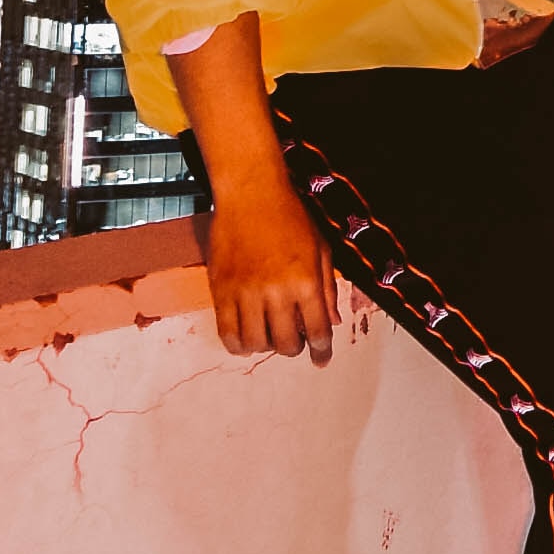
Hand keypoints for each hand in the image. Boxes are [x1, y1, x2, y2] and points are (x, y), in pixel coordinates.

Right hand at [206, 163, 339, 362]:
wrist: (251, 194)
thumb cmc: (289, 217)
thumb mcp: (320, 249)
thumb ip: (328, 288)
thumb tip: (333, 322)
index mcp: (305, 282)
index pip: (318, 331)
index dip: (322, 352)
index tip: (321, 359)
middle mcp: (276, 291)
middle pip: (287, 344)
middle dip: (295, 348)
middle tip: (295, 339)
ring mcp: (246, 293)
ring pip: (256, 343)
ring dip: (267, 346)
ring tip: (270, 334)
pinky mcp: (221, 291)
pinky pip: (227, 333)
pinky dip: (238, 344)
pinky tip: (247, 338)